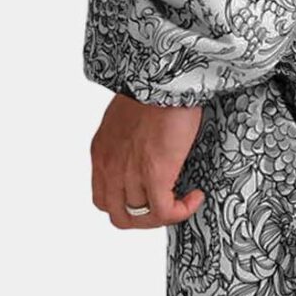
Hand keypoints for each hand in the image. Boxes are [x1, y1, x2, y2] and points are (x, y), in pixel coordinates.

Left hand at [89, 92, 206, 229]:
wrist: (163, 77)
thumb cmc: (151, 87)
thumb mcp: (125, 118)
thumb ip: (127, 142)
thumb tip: (146, 153)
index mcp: (101, 152)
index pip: (103, 199)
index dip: (126, 205)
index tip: (148, 197)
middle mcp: (110, 166)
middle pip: (119, 215)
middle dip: (144, 218)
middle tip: (167, 205)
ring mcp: (129, 172)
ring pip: (141, 217)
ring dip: (165, 215)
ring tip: (185, 200)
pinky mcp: (154, 173)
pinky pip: (164, 211)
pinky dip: (181, 211)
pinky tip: (195, 196)